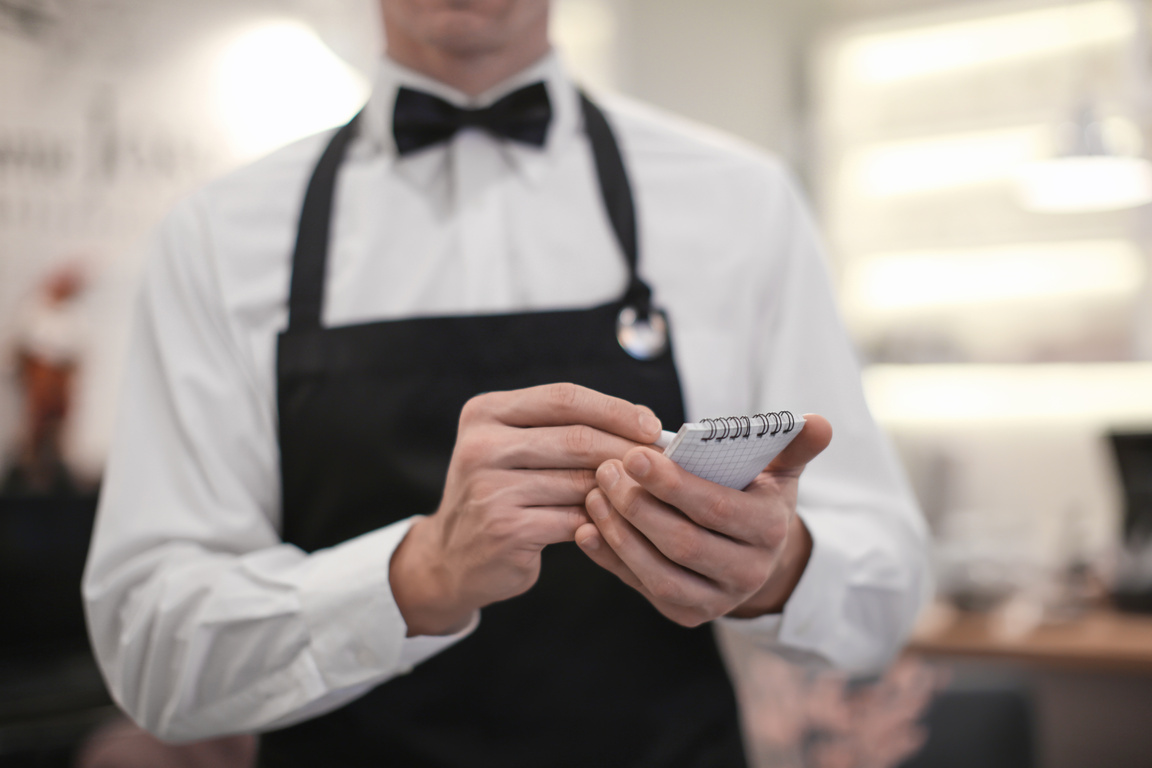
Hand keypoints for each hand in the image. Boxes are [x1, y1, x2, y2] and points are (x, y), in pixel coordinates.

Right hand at [389, 383, 662, 635]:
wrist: (451, 557)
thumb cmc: (500, 495)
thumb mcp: (515, 449)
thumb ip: (564, 431)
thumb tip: (645, 426)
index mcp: (485, 412)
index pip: (564, 398)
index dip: (614, 409)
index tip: (651, 425)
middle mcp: (482, 445)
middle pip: (577, 438)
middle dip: (627, 450)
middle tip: (662, 463)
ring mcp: (490, 489)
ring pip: (581, 482)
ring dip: (622, 489)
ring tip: (649, 492)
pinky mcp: (505, 529)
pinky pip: (574, 520)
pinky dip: (603, 521)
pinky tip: (619, 523)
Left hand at [576, 414, 832, 625]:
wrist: (754, 558)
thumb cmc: (755, 499)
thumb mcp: (780, 472)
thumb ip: (793, 445)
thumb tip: (819, 421)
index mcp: (770, 530)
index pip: (716, 508)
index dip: (673, 484)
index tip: (635, 454)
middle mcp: (747, 573)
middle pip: (682, 542)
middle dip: (638, 505)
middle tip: (606, 469)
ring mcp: (716, 601)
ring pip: (658, 572)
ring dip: (619, 533)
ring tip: (594, 493)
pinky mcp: (686, 615)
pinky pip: (641, 588)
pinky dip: (610, 559)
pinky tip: (587, 528)